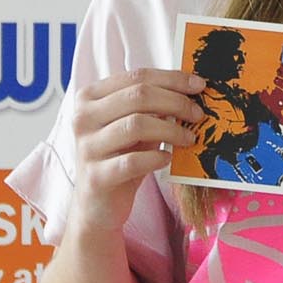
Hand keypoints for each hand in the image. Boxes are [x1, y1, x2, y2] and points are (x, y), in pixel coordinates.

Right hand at [70, 68, 204, 232]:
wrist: (97, 206)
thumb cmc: (119, 158)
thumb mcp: (134, 127)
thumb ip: (152, 107)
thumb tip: (190, 90)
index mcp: (90, 98)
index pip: (137, 76)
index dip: (172, 79)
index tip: (199, 85)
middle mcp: (83, 118)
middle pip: (138, 96)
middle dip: (176, 102)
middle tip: (198, 113)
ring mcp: (87, 147)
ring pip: (136, 124)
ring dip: (171, 129)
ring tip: (188, 138)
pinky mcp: (96, 176)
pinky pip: (133, 161)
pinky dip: (156, 157)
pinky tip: (167, 158)